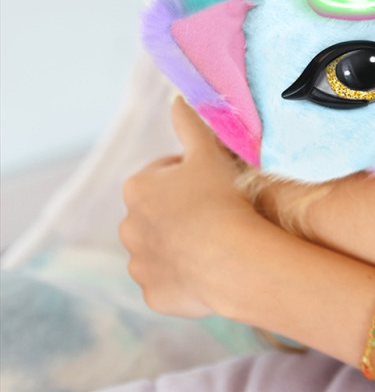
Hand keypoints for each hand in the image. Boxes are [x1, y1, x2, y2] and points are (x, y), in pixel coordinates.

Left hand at [119, 97, 262, 317]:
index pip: (164, 174)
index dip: (193, 174)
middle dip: (182, 210)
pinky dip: (184, 274)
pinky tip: (208, 266)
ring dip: (181, 242)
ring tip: (214, 240)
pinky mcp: (153, 293)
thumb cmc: (219, 198)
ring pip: (161, 247)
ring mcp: (139, 263)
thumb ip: (190, 123)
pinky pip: (169, 279)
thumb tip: (177, 98)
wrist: (229, 259)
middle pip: (159, 212)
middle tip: (217, 210)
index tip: (214, 181)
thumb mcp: (208, 151)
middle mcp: (128, 226)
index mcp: (137, 188)